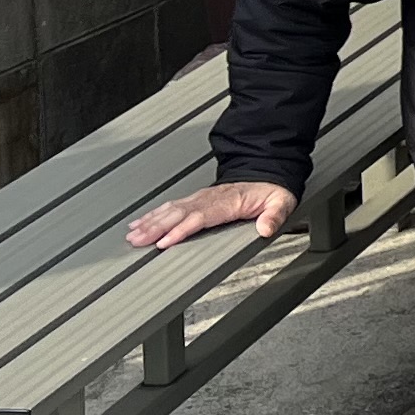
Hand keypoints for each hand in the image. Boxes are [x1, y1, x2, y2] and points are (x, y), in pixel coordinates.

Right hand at [126, 179, 294, 250]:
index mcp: (228, 202)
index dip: (181, 230)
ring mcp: (200, 198)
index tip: (165, 241)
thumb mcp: (281, 201)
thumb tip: (265, 229)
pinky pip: (170, 206)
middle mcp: (209, 199)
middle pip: (178, 214)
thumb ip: (273, 215)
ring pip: (170, 210)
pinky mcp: (195, 199)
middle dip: (156, 228)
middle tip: (137, 240)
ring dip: (150, 222)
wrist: (266, 173)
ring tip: (133, 234)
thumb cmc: (271, 191)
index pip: (199, 217)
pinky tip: (140, 222)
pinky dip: (153, 214)